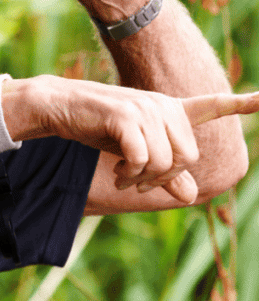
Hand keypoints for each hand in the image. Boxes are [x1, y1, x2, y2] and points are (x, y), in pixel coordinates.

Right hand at [2, 77, 258, 203]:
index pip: (213, 105)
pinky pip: (142, 158)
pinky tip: (117, 172)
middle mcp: (163, 106)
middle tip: (137, 183)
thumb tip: (191, 197)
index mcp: (170, 110)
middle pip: (187, 157)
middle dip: (164, 179)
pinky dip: (130, 173)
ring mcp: (146, 109)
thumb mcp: (133, 151)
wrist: (60, 107)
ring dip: (144, 180)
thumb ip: (164, 172)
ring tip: (123, 177)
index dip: (242, 103)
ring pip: (166, 162)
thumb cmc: (98, 127)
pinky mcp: (125, 116)